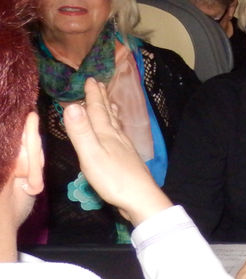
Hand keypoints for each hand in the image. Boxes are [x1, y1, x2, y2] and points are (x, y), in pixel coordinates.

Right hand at [63, 78, 171, 226]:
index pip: (98, 111)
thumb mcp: (91, 155)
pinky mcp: (127, 160)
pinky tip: (118, 135)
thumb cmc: (114, 179)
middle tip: (99, 85)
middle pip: (108, 115)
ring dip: (111, 113)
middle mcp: (117, 138)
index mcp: (106, 135)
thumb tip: (72, 106)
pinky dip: (116, 129)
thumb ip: (81, 132)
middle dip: (102, 99)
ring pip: (116, 125)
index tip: (91, 80)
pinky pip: (119, 137)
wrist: (140, 199)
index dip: (93, 96)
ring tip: (111, 103)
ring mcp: (125, 149)